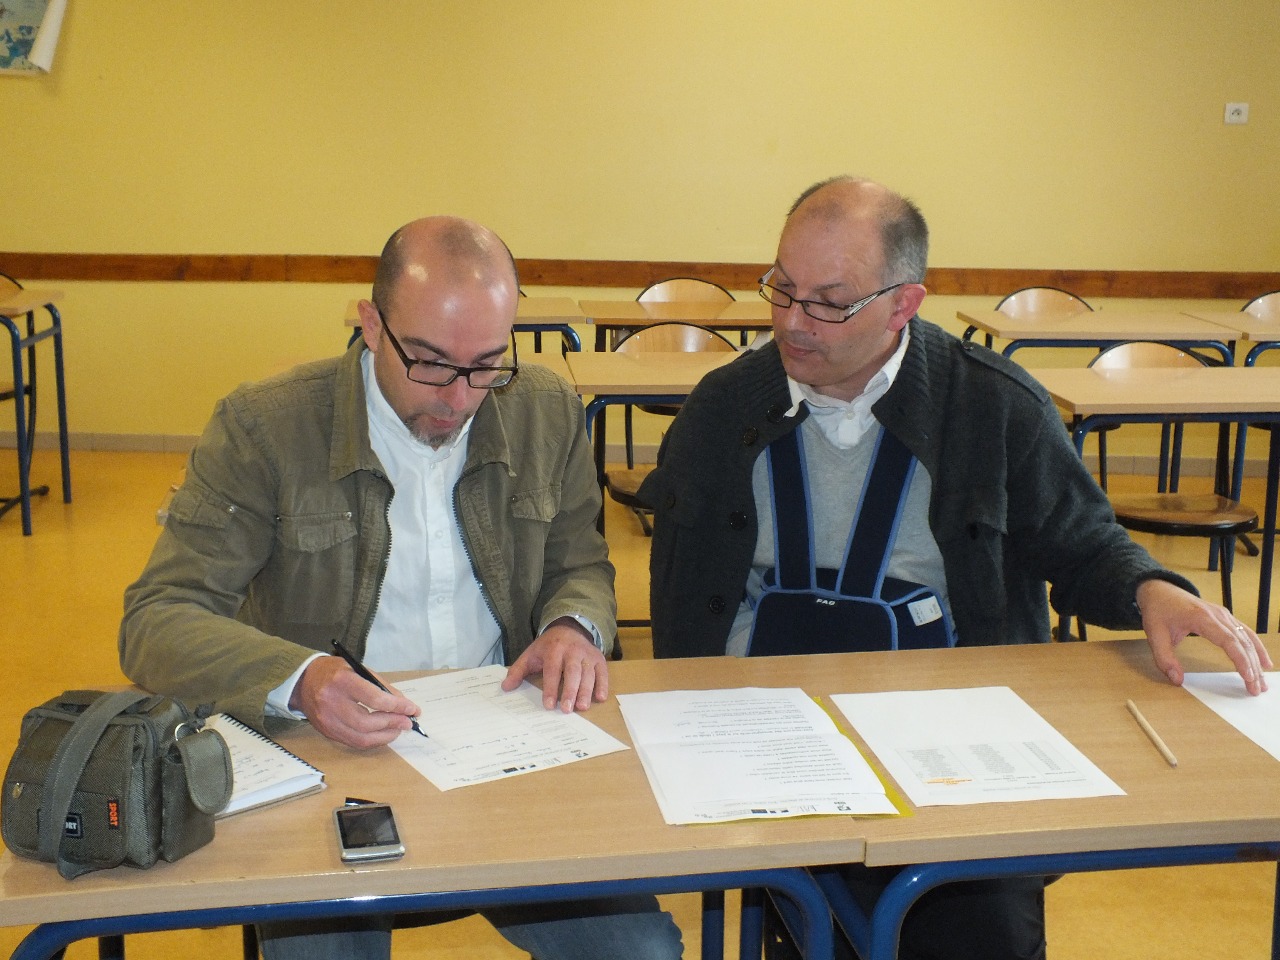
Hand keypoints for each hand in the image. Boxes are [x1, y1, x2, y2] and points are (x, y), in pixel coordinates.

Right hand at [290, 655, 420, 748]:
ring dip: (384, 736)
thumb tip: (403, 704)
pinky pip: (353, 742)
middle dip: (392, 724)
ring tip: (398, 729)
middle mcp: (332, 703)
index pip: (374, 699)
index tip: (412, 709)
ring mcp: (327, 720)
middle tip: (407, 722)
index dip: (397, 706)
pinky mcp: (326, 732)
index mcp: (342, 681)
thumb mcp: (358, 669)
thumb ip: (380, 686)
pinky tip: (382, 733)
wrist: (302, 681)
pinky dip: (371, 740)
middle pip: (367, 723)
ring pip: (360, 738)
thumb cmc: (335, 672)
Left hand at [502, 618, 608, 711]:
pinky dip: (603, 685)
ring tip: (582, 707)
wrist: (570, 629)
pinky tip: (600, 698)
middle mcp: (572, 651)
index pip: (552, 670)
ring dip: (586, 691)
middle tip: (567, 709)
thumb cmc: (548, 646)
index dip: (551, 688)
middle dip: (570, 691)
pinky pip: (603, 672)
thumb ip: (518, 670)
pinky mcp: (599, 658)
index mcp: (554, 649)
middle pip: (573, 672)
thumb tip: (506, 687)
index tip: (549, 705)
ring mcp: (587, 654)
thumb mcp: (531, 654)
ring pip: (588, 674)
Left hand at [1136, 579, 1271, 695]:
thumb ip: (1164, 658)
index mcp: (1202, 618)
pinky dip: (1256, 647)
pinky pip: (1245, 632)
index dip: (1241, 659)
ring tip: (1263, 681)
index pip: (1228, 641)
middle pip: (1242, 642)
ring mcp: (1224, 614)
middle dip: (1252, 666)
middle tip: (1257, 689)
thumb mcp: (1154, 634)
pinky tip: (1264, 662)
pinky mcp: (1225, 617)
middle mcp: (1218, 615)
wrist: (1158, 589)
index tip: (1248, 677)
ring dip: (1257, 659)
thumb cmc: (1157, 611)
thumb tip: (1177, 680)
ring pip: (1246, 638)